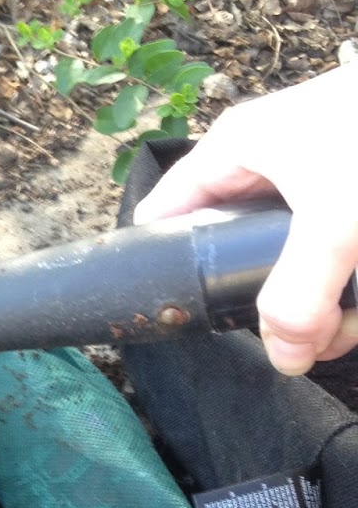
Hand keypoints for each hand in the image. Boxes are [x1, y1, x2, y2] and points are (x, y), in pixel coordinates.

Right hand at [132, 65, 357, 373]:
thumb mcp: (333, 228)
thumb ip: (298, 302)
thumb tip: (285, 358)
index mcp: (239, 148)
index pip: (168, 213)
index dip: (168, 267)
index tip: (193, 316)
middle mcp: (270, 159)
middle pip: (238, 250)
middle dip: (271, 302)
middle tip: (308, 333)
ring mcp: (317, 176)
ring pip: (296, 259)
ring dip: (323, 301)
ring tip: (351, 322)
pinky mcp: (352, 195)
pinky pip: (335, 253)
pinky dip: (350, 283)